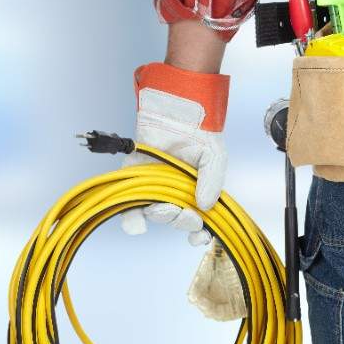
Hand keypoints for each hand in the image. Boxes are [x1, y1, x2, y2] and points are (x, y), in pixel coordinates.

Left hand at [119, 62, 230, 242]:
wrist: (177, 109)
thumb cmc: (200, 132)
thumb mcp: (214, 158)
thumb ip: (212, 182)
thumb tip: (205, 207)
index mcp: (197, 191)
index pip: (199, 221)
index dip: (200, 232)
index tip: (200, 234)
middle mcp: (175, 193)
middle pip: (176, 220)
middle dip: (181, 220)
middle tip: (183, 211)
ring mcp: (154, 187)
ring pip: (154, 215)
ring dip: (160, 217)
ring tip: (162, 208)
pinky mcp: (135, 179)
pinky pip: (129, 207)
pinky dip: (132, 220)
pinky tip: (138, 225)